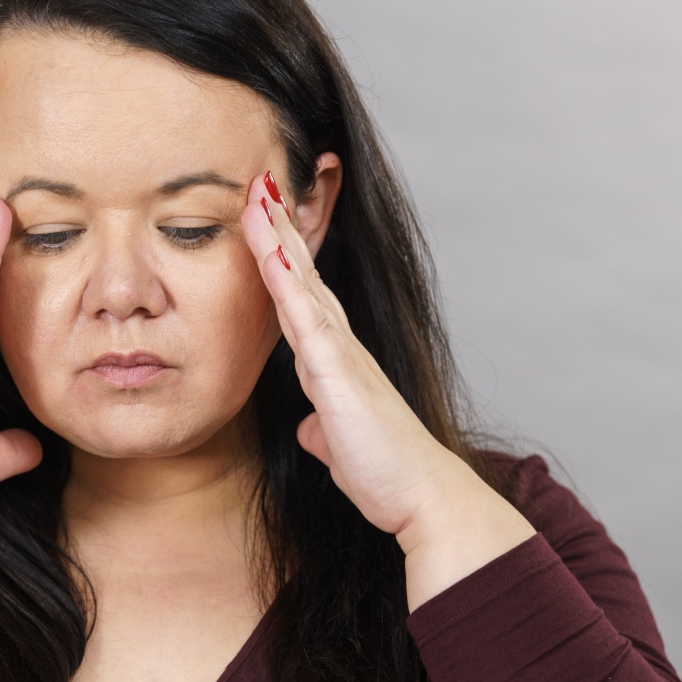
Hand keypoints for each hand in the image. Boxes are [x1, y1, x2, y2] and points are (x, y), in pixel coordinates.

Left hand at [241, 170, 533, 609]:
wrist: (422, 498)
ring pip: (302, 284)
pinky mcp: (340, 374)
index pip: (300, 298)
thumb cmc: (384, 471)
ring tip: (258, 193)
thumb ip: (323, 429)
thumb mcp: (339, 445)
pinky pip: (306, 318)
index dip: (280, 258)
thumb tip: (310, 431)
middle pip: (300, 276)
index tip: (261, 221)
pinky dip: (286, 282)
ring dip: (278, 237)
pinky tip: (269, 250)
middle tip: (259, 183)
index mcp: (334, 361)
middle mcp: (339, 347)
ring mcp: (340, 355)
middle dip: (277, 228)